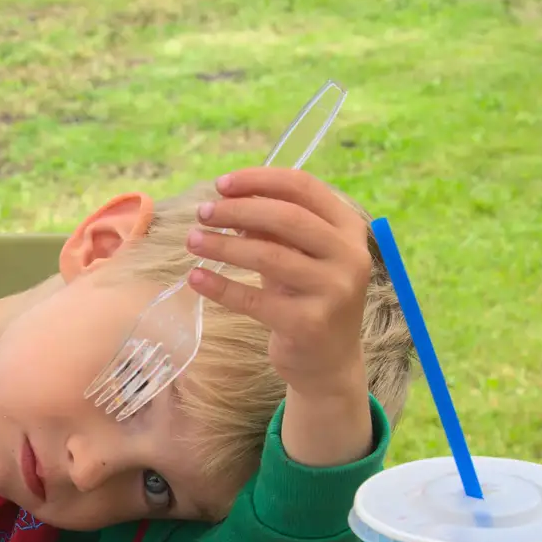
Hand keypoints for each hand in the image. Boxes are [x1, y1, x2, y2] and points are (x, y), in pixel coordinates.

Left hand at [185, 167, 374, 465]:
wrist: (329, 360)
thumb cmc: (308, 296)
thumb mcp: (297, 255)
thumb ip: (272, 227)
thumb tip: (228, 199)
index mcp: (349, 229)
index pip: (303, 187)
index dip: (259, 180)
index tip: (221, 184)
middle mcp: (349, 256)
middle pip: (286, 217)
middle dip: (237, 210)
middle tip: (203, 213)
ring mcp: (333, 291)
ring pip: (268, 256)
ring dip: (224, 245)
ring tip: (193, 240)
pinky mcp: (309, 324)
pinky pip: (253, 299)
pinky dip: (220, 286)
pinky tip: (195, 277)